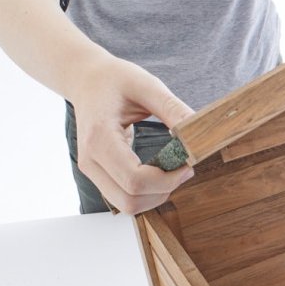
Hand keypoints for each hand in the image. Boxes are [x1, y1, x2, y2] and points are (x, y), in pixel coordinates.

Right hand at [72, 56, 195, 213]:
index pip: (134, 180)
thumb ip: (172, 109)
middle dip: (163, 191)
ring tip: (172, 171)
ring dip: (155, 196)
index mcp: (99, 137)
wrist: (86, 80)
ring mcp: (90, 170)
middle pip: (130, 200)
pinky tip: (158, 172)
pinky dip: (146, 193)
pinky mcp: (97, 174)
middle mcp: (89, 159)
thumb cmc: (114, 79)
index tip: (187, 165)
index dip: (166, 180)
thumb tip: (198, 131)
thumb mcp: (146, 85)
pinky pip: (123, 197)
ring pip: (126, 205)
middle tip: (183, 170)